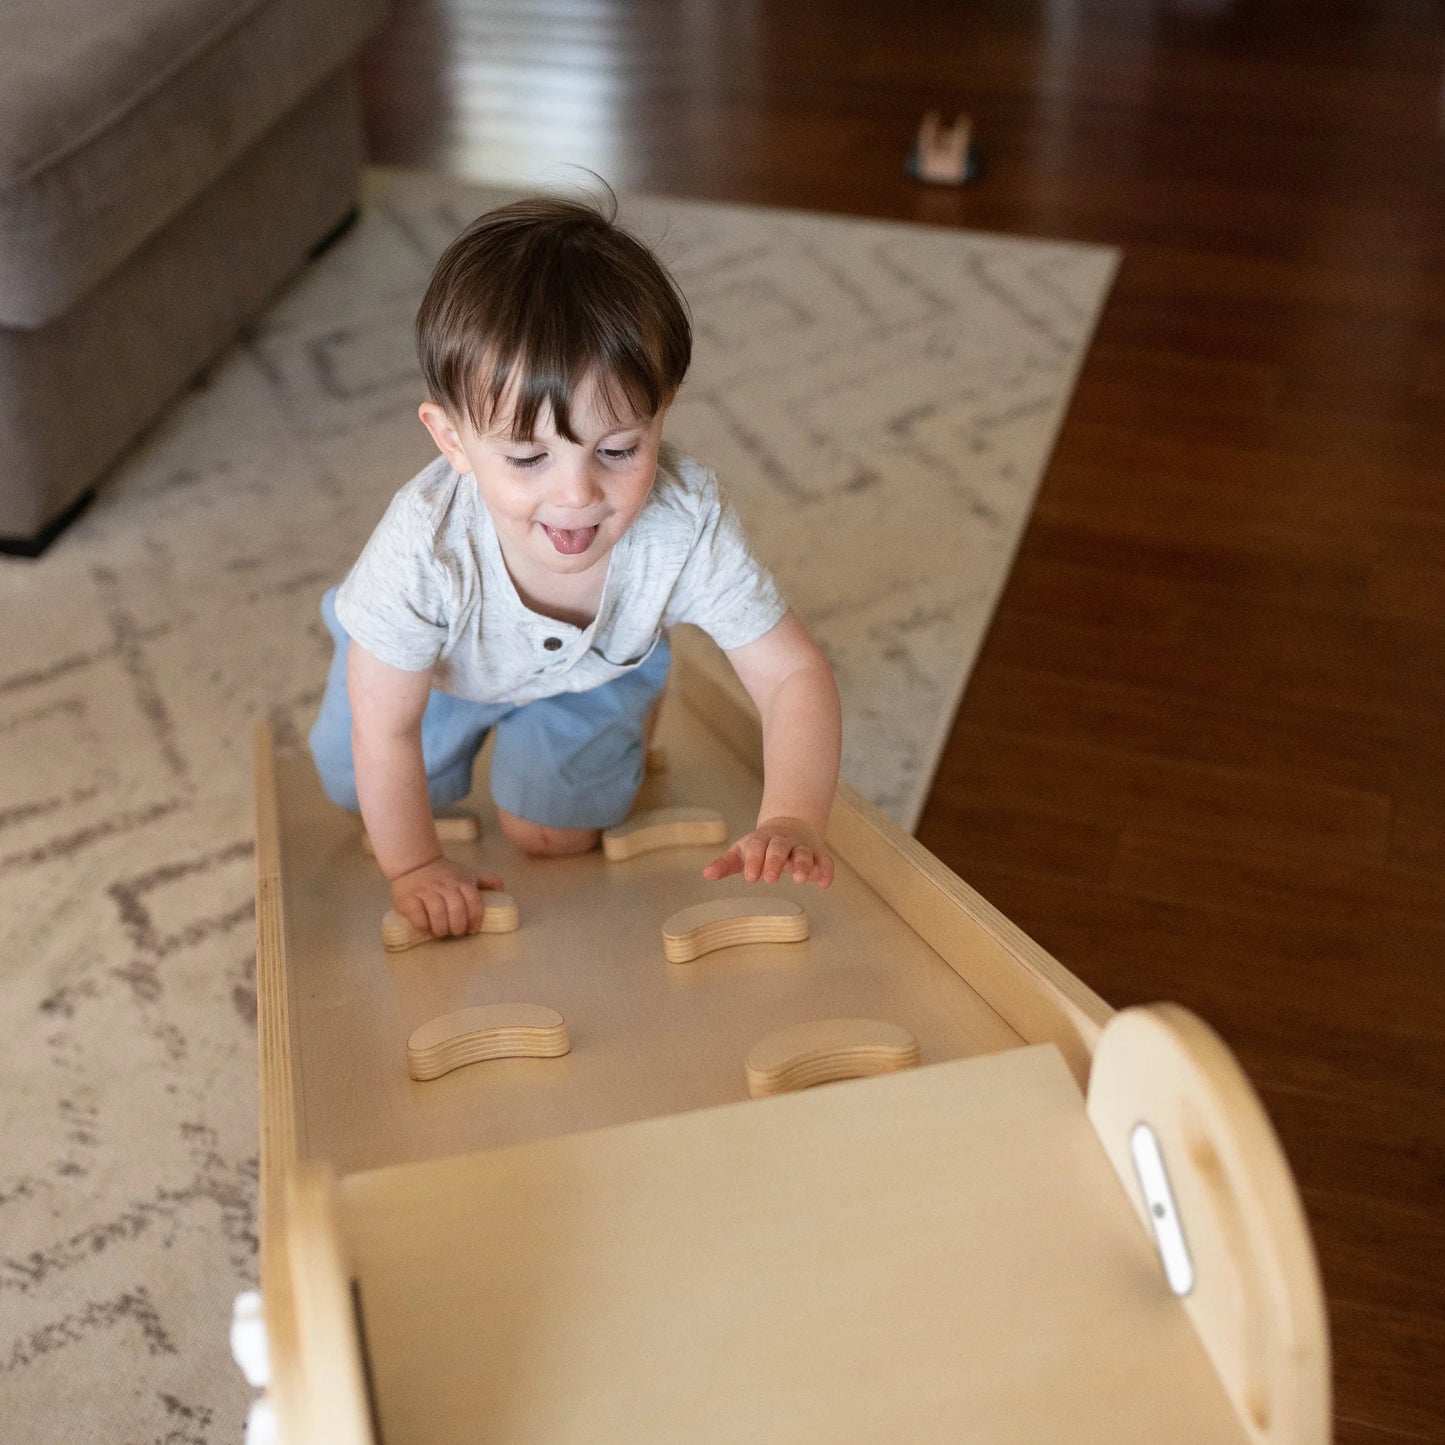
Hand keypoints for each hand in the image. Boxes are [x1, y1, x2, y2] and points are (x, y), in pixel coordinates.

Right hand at [390, 857, 504, 938]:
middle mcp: (445, 886)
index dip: (475, 919)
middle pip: (457, 910)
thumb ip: (487, 880)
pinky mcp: (408, 899)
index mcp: (462, 882)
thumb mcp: (468, 873)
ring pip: (437, 913)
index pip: (474, 902)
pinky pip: (417, 916)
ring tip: (442, 932)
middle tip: (457, 932)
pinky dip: (424, 926)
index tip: (473, 929)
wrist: (415, 864)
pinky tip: (427, 928)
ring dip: (442, 928)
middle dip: (459, 926)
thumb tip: (503, 891)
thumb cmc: (445, 873)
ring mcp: (426, 892)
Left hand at [702, 816, 833, 887]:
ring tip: (800, 879)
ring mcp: (802, 848)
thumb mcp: (742, 852)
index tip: (751, 877)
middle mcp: (783, 842)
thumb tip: (706, 875)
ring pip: (804, 853)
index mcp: (762, 840)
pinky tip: (824, 884)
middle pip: (780, 847)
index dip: (754, 861)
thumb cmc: (761, 846)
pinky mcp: (818, 856)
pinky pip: (825, 861)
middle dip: (775, 861)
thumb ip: (726, 864)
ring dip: (803, 864)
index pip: (757, 847)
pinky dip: (826, 871)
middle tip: (770, 878)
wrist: (791, 825)